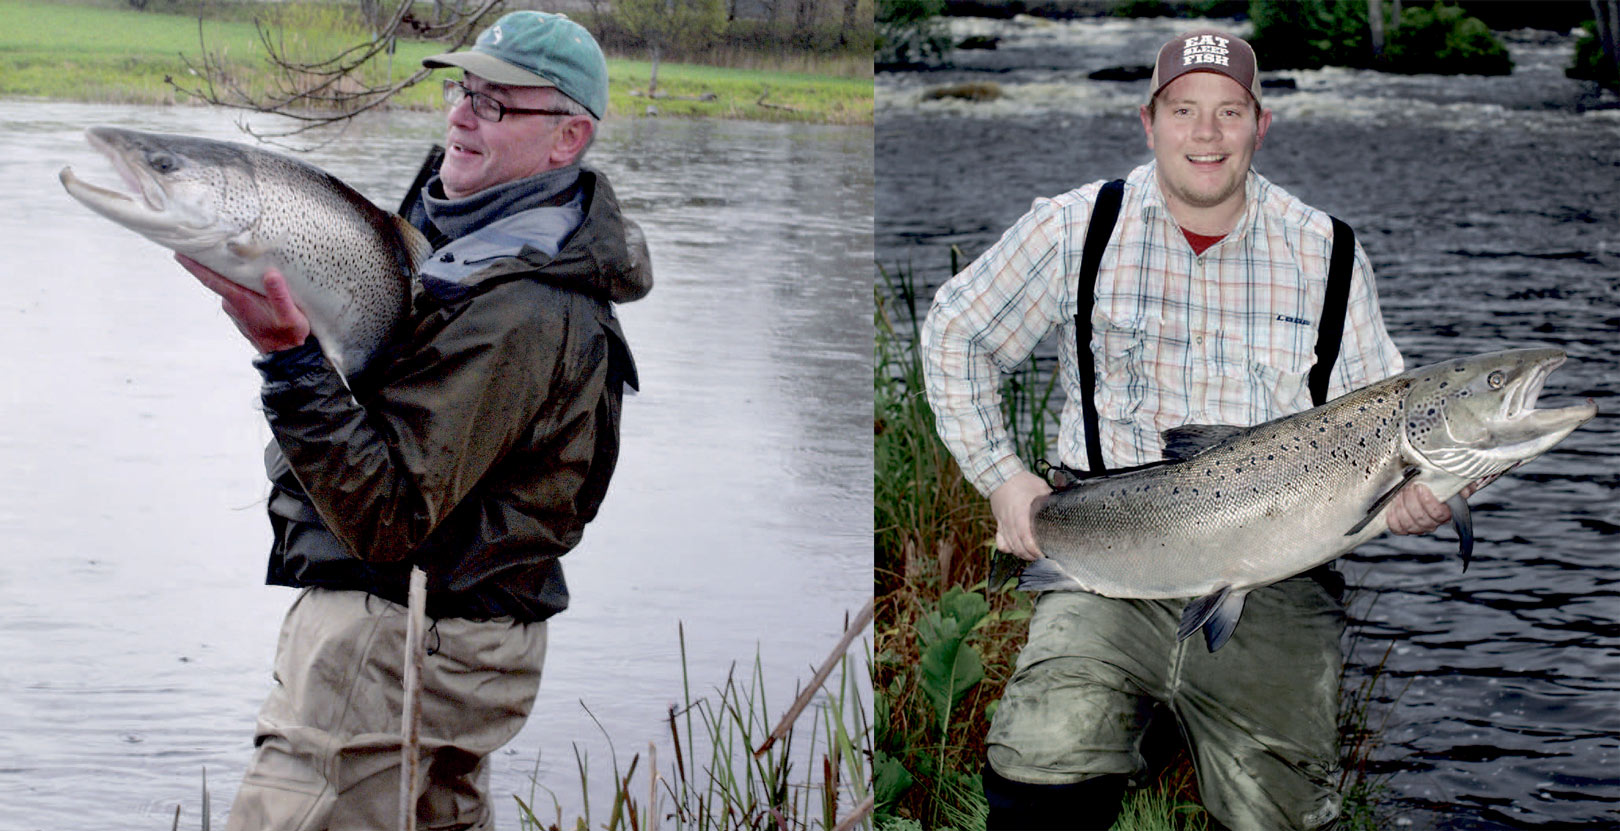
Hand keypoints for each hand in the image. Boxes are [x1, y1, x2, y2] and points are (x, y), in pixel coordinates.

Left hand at [176, 254, 309, 353]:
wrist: (286, 358)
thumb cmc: (289, 335)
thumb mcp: (290, 316)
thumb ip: (280, 296)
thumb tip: (270, 274)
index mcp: (240, 300)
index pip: (210, 278)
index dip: (193, 264)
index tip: (178, 250)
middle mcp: (232, 303)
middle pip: (218, 275)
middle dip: (214, 258)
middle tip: (209, 237)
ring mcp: (235, 307)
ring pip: (228, 282)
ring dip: (229, 269)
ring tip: (232, 249)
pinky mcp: (241, 311)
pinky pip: (234, 290)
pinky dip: (237, 280)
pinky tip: (246, 272)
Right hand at [989, 471, 1050, 560]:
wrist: (1001, 476)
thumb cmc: (1023, 482)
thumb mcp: (1040, 488)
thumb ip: (1050, 500)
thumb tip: (1065, 508)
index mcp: (1021, 512)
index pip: (1026, 537)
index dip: (1034, 549)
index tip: (1043, 553)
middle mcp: (1011, 521)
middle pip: (1018, 546)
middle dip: (1030, 555)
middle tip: (1042, 556)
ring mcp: (1003, 524)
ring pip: (1010, 547)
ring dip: (1021, 554)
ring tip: (1032, 555)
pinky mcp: (999, 525)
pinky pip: (1001, 543)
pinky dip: (1008, 549)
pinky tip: (1016, 549)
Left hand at [1386, 480, 1484, 535]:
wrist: (1416, 479)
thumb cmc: (1433, 478)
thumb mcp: (1449, 475)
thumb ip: (1460, 481)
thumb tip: (1465, 490)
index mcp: (1445, 510)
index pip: (1439, 514)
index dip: (1429, 503)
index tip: (1421, 487)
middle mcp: (1432, 521)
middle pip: (1422, 519)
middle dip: (1412, 501)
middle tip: (1409, 486)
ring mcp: (1417, 525)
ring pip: (1408, 524)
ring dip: (1402, 506)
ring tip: (1400, 492)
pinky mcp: (1402, 525)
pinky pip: (1397, 528)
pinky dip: (1393, 517)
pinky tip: (1393, 504)